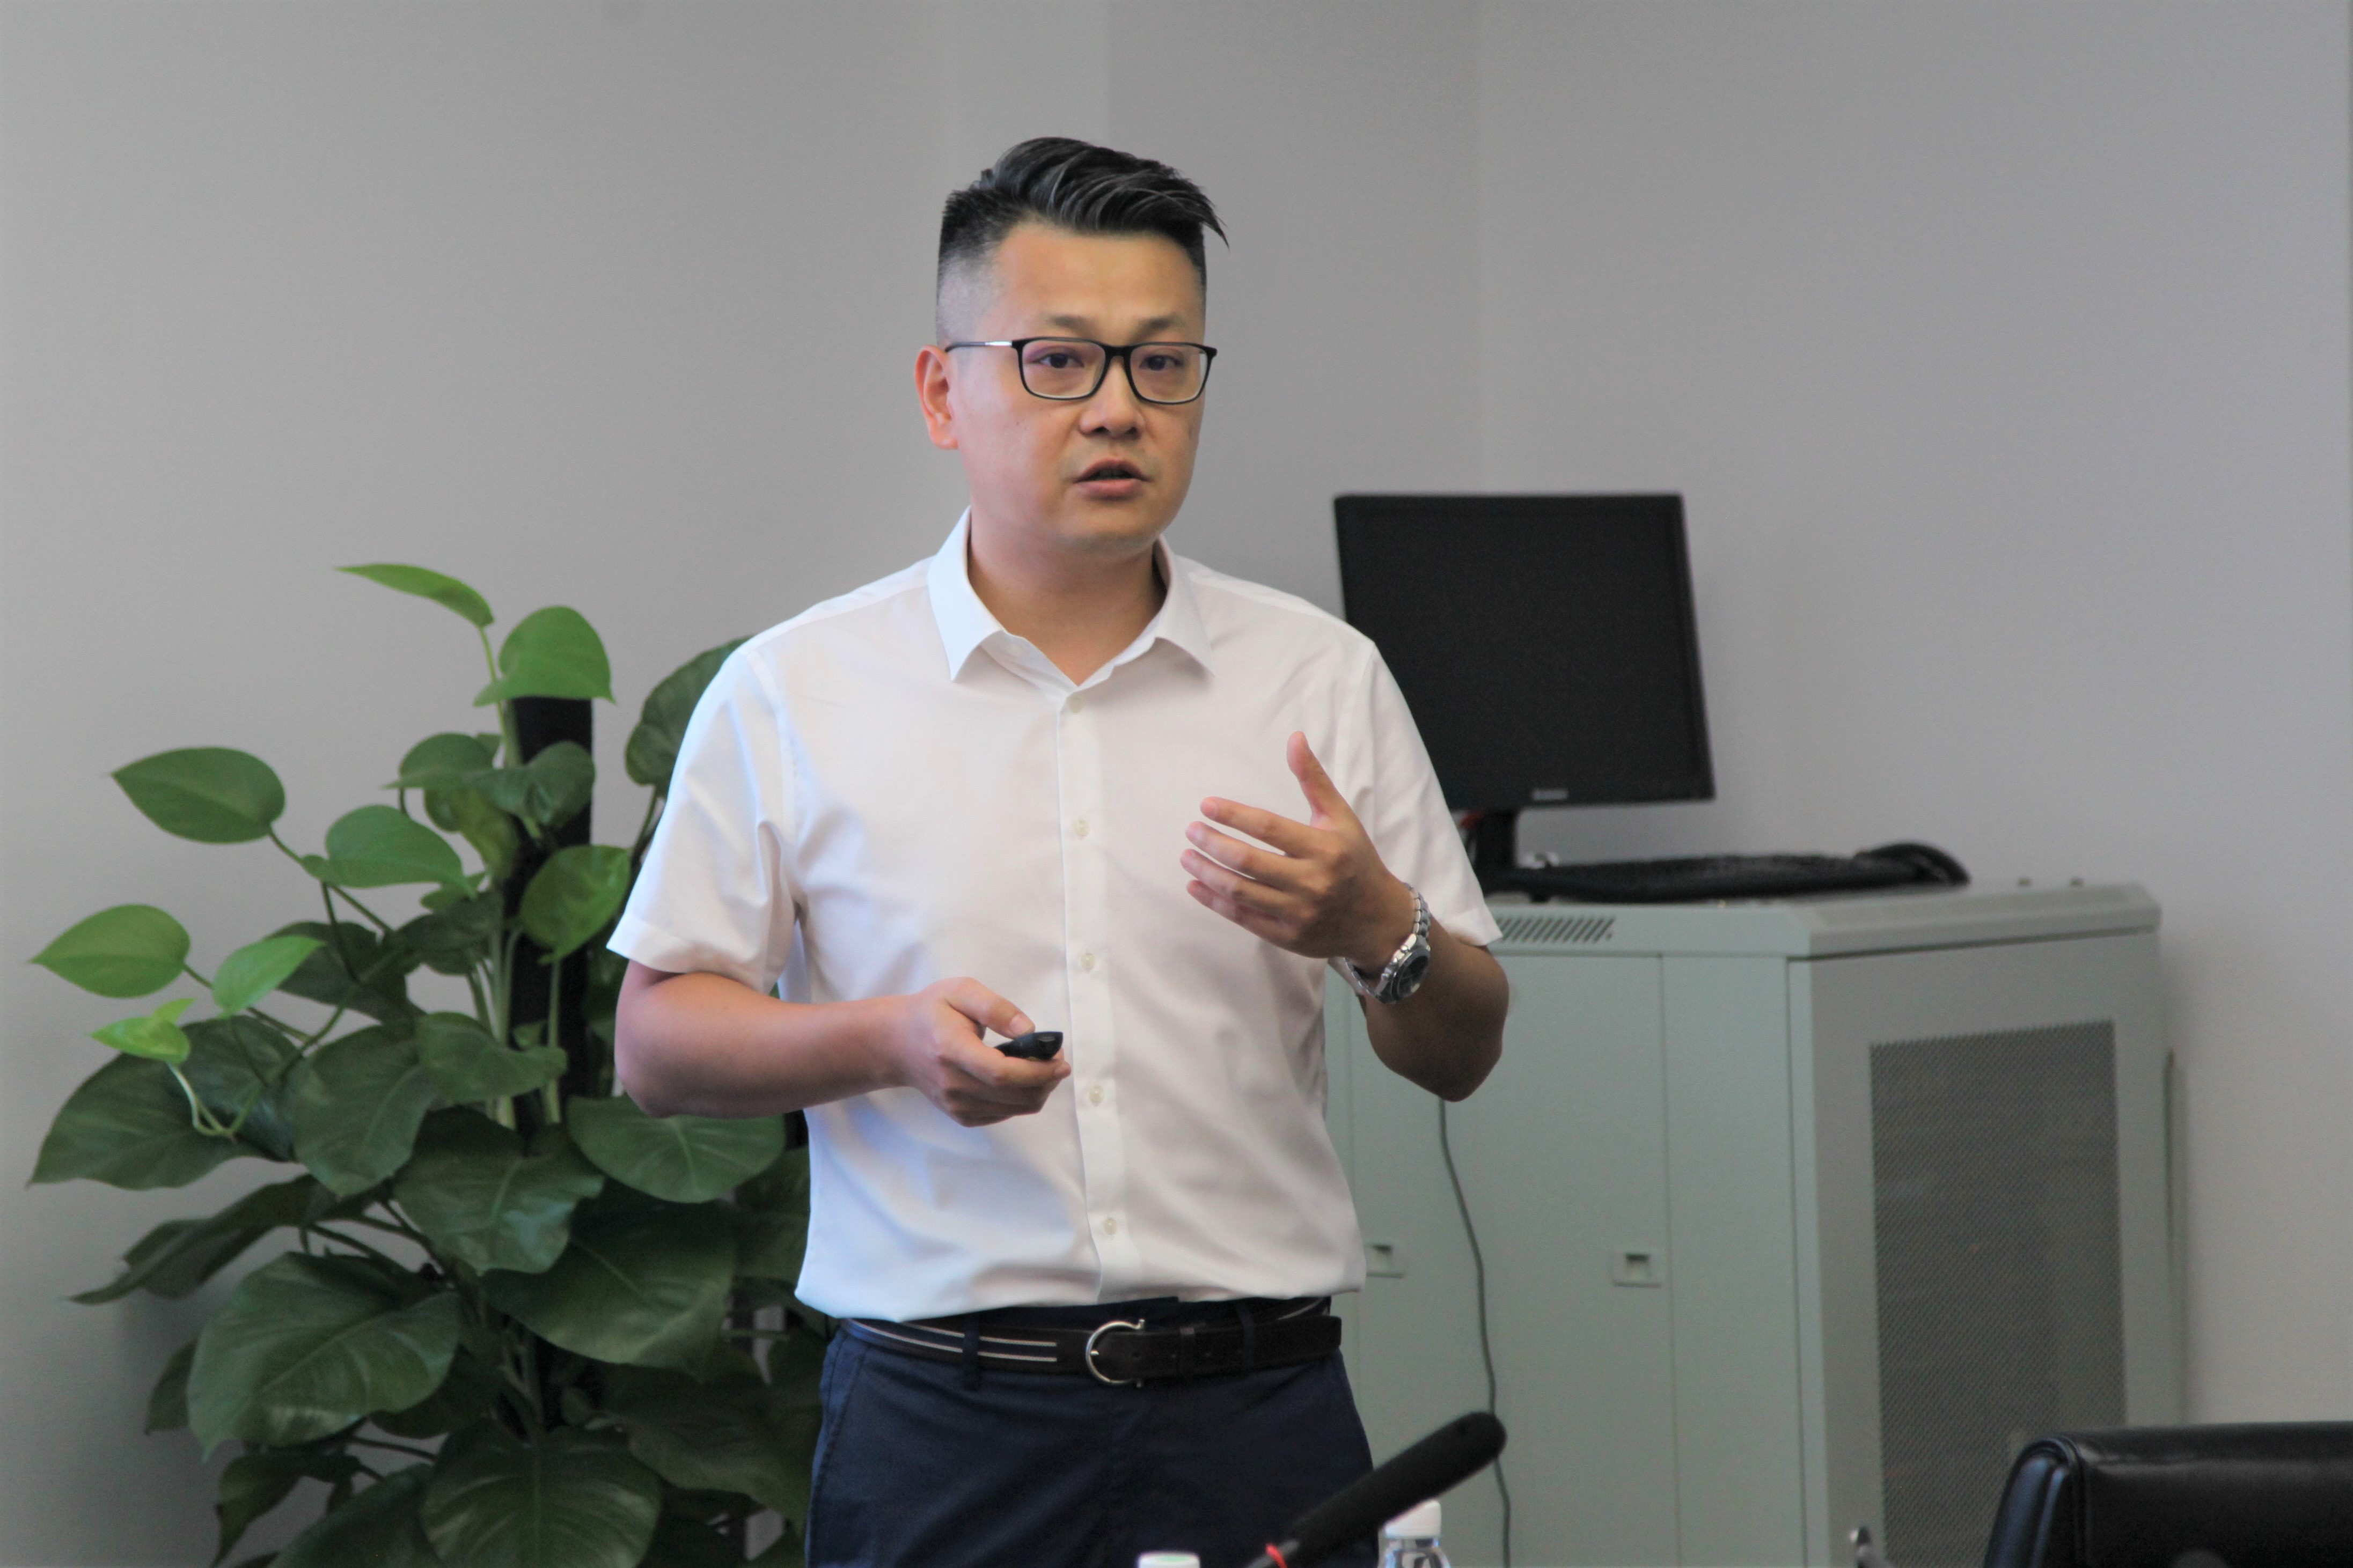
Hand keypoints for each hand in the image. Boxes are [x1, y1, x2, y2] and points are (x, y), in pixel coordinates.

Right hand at [881, 978, 1068, 1126]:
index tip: (1060, 1061)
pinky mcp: (961, 1115)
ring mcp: (955, 1105)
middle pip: (1013, 1095)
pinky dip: (1022, 1099)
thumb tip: (1028, 1030)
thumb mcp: (961, 991)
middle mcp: (952, 1084)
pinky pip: (1004, 1114)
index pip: (1001, 1073)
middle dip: (1046, 1080)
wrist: (898, 1043)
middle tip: (1057, 1060)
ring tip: (1041, 1066)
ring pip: (1014, 1109)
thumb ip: (996, 1008)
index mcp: (951, 1050)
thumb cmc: (931, 1013)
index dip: (1037, 1072)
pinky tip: (1020, 1078)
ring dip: (1039, 1090)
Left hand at [1182, 732, 1416, 970]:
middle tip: (1191, 830)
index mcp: (1324, 848)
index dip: (1233, 815)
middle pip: (1248, 861)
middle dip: (1212, 844)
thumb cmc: (1355, 860)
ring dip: (1207, 873)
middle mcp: (1312, 882)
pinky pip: (1243, 919)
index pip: (1269, 828)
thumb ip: (1314, 779)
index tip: (1206, 805)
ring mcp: (1299, 913)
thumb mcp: (1341, 817)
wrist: (1377, 919)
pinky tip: (1196, 885)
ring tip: (1186, 856)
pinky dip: (1214, 902)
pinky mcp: (1288, 937)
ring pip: (1241, 892)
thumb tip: (1294, 738)